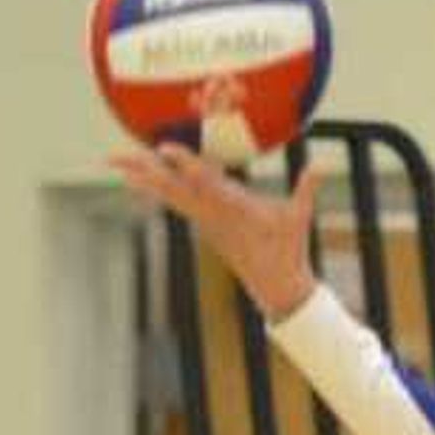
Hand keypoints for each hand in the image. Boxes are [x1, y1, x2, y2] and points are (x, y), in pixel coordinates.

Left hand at [102, 142, 322, 318]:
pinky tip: (137, 179)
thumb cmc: (288, 251)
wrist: (274, 287)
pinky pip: (173, 201)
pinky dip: (154, 187)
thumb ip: (307, 189)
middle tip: (111, 158)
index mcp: (233, 209)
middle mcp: (211, 214)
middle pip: (170, 188)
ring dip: (140, 178)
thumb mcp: (299, 220)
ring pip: (167, 194)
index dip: (184, 164)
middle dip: (142, 172)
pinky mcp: (203, 224)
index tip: (163, 148)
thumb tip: (323, 166)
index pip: (205, 182)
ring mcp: (204, 220)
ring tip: (114, 165)